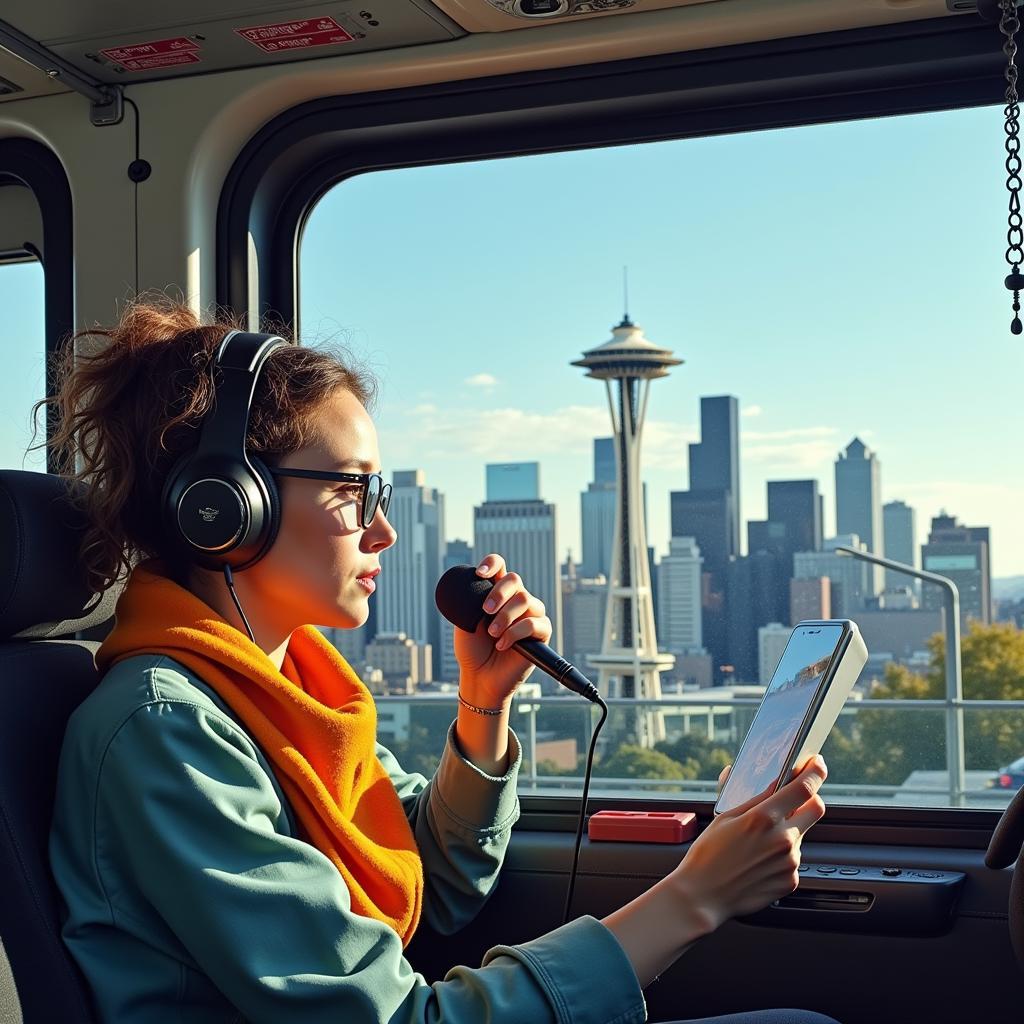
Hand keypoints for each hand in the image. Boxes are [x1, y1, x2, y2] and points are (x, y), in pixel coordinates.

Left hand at [454, 553, 552, 707]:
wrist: (480, 677)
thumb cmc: (472, 650)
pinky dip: (515, 633)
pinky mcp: (541, 632)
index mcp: (496, 592)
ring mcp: (530, 614)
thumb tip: (479, 588)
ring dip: (505, 617)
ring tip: (492, 634)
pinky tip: (502, 644)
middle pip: (514, 579)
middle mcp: (515, 599)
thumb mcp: (464, 621)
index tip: (479, 574)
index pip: (499, 566)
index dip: (491, 563)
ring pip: (525, 599)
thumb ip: (470, 602)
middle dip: (498, 592)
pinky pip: (533, 623)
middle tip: (485, 611)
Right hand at [670, 756, 827, 932]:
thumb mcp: (725, 817)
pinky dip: (783, 854)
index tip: (816, 764)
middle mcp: (783, 839)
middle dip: (809, 798)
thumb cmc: (708, 855)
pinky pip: (794, 858)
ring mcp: (789, 862)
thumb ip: (754, 798)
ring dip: (789, 829)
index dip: (815, 772)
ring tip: (759, 840)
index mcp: (764, 818)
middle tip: (794, 798)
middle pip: (816, 809)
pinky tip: (760, 859)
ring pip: (802, 834)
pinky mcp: (790, 880)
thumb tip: (769, 781)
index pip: (804, 788)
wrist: (703, 894)